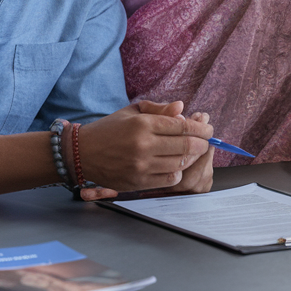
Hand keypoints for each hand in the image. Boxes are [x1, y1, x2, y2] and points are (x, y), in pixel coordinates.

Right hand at [77, 100, 212, 191]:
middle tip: (206, 141)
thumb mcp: (133, 112)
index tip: (208, 129)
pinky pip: (170, 179)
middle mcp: (143, 145)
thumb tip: (182, 108)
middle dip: (202, 143)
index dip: (201, 128)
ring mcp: (141, 166)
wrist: (82, 153)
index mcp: (143, 124)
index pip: (183, 126)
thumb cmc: (110, 129)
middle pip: (187, 146)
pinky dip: (178, 172)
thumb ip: (159, 109)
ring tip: (191, 152)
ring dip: (191, 158)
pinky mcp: (138, 182)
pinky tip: (175, 165)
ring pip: (181, 164)